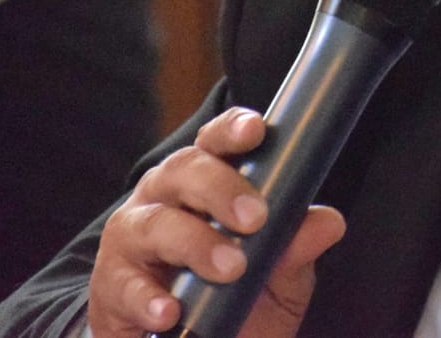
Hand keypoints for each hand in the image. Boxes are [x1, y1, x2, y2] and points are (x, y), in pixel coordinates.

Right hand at [87, 108, 347, 337]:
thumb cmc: (234, 299)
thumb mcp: (276, 277)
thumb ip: (295, 249)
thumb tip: (328, 223)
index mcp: (203, 182)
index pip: (215, 141)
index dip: (232, 130)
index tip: (255, 131)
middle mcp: (164, 197)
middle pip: (183, 170)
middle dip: (220, 187)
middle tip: (255, 218)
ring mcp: (132, 238)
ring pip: (155, 222)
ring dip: (194, 242)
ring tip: (230, 267)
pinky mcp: (111, 286)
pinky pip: (124, 284)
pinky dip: (148, 296)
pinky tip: (170, 311)